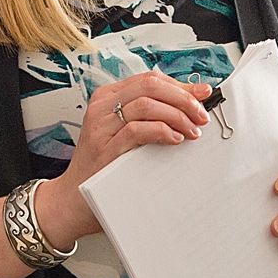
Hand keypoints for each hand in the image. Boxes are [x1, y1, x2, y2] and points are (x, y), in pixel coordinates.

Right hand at [34, 72, 210, 246]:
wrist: (73, 199)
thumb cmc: (102, 166)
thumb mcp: (125, 133)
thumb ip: (149, 116)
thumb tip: (189, 103)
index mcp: (108, 97)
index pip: (149, 79)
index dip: (180, 85)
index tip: (203, 95)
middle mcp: (102, 107)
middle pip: (150, 86)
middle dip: (183, 98)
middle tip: (201, 115)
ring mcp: (101, 126)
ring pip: (146, 104)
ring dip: (177, 115)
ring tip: (192, 130)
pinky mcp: (104, 148)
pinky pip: (137, 130)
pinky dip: (161, 131)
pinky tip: (175, 139)